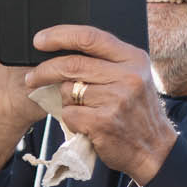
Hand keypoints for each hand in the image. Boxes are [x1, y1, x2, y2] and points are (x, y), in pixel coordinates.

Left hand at [24, 24, 176, 186]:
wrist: (154, 151)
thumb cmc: (137, 113)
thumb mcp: (133, 78)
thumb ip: (106, 62)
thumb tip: (62, 51)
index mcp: (134, 58)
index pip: (90, 37)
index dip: (60, 36)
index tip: (39, 40)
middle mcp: (128, 76)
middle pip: (72, 64)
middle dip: (44, 70)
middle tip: (32, 78)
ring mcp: (117, 99)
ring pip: (68, 91)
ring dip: (66, 102)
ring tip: (84, 111)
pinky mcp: (104, 122)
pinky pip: (69, 113)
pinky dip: (70, 120)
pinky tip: (86, 125)